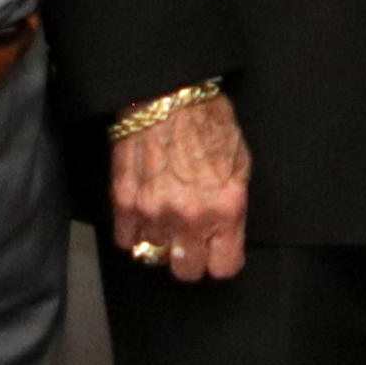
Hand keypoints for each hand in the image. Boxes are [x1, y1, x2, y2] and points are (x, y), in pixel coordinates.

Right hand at [111, 93, 251, 281]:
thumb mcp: (241, 162)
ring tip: (166, 219)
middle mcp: (189, 218)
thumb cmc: (210, 121)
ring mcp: (153, 212)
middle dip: (191, 258)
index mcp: (225, 208)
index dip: (222, 259)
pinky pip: (125, 239)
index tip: (218, 251)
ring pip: (155, 255)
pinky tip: (143, 217)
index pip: (223, 267)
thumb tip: (223, 232)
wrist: (168, 93)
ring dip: (161, 241)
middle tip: (191, 240)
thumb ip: (232, 205)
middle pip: (187, 271)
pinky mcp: (124, 201)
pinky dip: (133, 232)